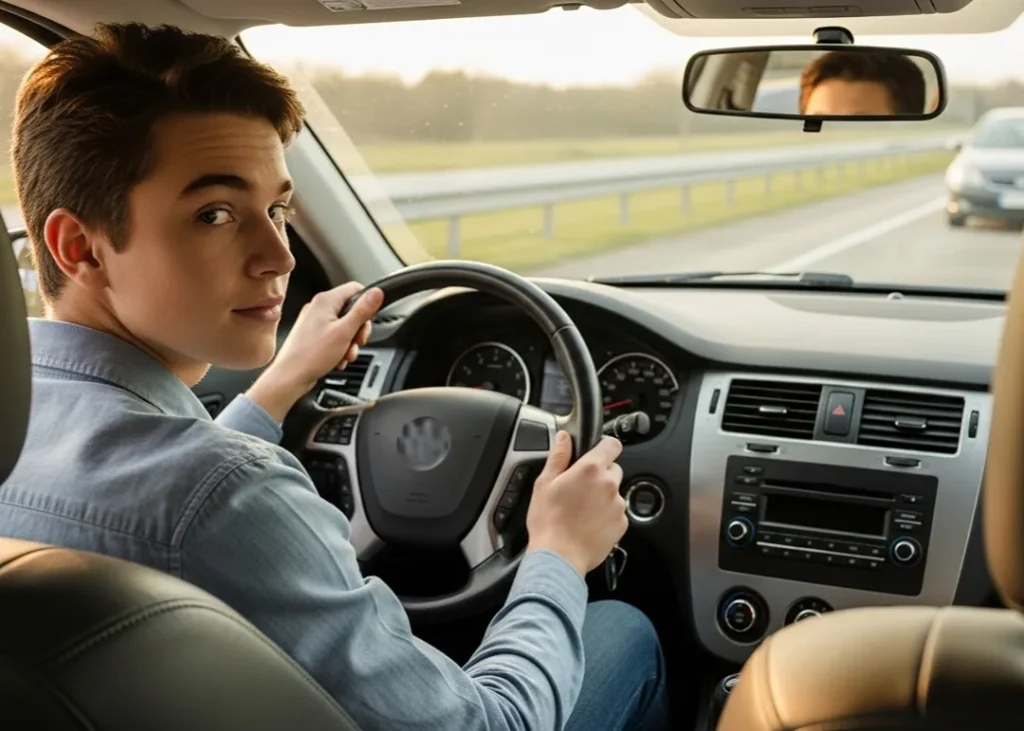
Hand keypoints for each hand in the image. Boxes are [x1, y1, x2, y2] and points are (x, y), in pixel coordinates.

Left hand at [247, 283, 383, 422]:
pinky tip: (337, 359)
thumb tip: (377, 292)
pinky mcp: (312, 334)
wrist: (290, 376)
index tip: (367, 322)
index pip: (356, 290)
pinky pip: (334, 336)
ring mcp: (314, 321)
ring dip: (349, 342)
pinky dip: (339, 347)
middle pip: (351, 310)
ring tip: (345, 355)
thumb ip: (363, 311)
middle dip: (358, 329)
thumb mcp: (345, 331)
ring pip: (344, 326)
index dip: (367, 305)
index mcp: (325, 300)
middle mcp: (318, 307)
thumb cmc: (312, 355)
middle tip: (358, 342)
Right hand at [525, 432, 626, 575]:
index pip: (611, 445)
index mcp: (590, 469)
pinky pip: (616, 512)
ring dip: (603, 496)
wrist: (559, 557)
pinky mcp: (621, 524)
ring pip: (614, 492)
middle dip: (600, 474)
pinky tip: (588, 523)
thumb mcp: (544, 483)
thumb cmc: (549, 521)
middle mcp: (609, 484)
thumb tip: (564, 437)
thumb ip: (558, 456)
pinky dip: (606, 515)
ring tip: (581, 510)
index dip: (604, 446)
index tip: (597, 452)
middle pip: (613, 469)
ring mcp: (618, 505)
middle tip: (580, 488)